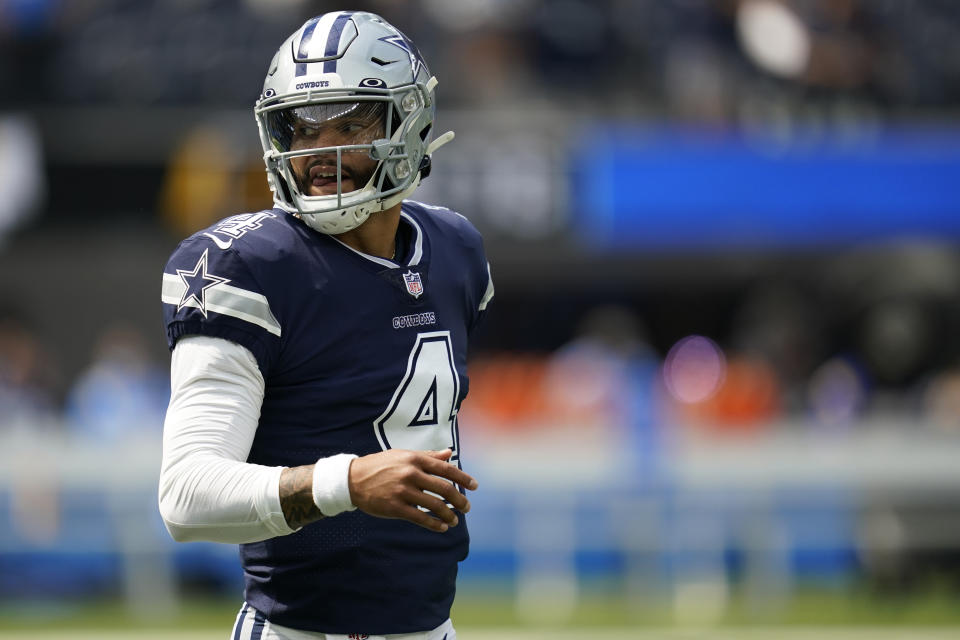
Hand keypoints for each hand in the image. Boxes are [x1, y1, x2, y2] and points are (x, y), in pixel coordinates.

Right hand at [348, 449, 477, 532]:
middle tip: (467, 507)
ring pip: (434, 505)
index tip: (474, 486)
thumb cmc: (380, 465)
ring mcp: (403, 491)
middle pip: (443, 488)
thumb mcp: (403, 455)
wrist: (352, 479)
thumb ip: (427, 456)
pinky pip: (420, 517)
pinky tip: (442, 527)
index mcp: (415, 459)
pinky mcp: (395, 507)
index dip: (463, 478)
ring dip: (449, 514)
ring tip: (455, 520)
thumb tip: (449, 454)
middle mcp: (411, 474)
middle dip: (459, 499)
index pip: (446, 469)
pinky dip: (434, 524)